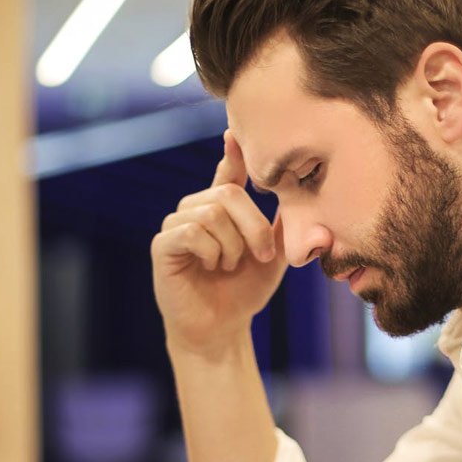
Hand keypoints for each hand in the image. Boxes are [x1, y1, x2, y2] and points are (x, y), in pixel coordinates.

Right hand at [151, 130, 287, 356]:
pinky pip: (190, 231)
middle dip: (254, 226)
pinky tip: (212, 266)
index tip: (234, 132)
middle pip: (227, 193)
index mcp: (222, 210)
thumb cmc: (245, 291)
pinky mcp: (163, 246)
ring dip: (233, 245)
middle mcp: (196, 210)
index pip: (227, 173)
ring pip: (211, 212)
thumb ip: (281, 225)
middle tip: (263, 256)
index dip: (233, 153)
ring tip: (230, 266)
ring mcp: (176, 226)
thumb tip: (298, 193)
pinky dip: (210, 250)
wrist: (222, 328)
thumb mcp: (274, 256)